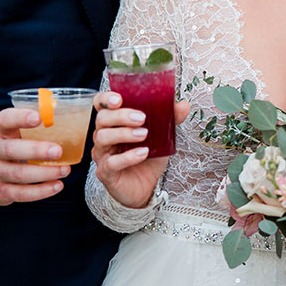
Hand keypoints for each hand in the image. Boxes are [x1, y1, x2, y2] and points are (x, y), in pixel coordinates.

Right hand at [0, 107, 70, 204]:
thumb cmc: (10, 148)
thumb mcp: (14, 133)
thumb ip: (34, 127)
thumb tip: (66, 115)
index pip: (5, 120)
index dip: (20, 117)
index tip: (38, 117)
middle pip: (12, 150)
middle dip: (36, 150)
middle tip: (58, 151)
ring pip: (19, 174)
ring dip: (45, 173)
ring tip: (64, 169)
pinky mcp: (2, 192)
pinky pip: (22, 194)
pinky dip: (42, 191)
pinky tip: (57, 185)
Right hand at [90, 91, 190, 208]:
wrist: (147, 187)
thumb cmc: (148, 156)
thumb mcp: (161, 136)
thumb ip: (170, 119)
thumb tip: (183, 105)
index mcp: (113, 122)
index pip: (101, 104)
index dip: (106, 99)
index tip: (120, 98)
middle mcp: (103, 135)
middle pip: (102, 119)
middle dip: (121, 116)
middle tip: (142, 118)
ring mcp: (102, 154)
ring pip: (103, 138)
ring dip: (124, 133)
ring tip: (145, 134)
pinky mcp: (106, 172)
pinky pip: (112, 162)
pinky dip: (128, 157)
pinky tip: (143, 153)